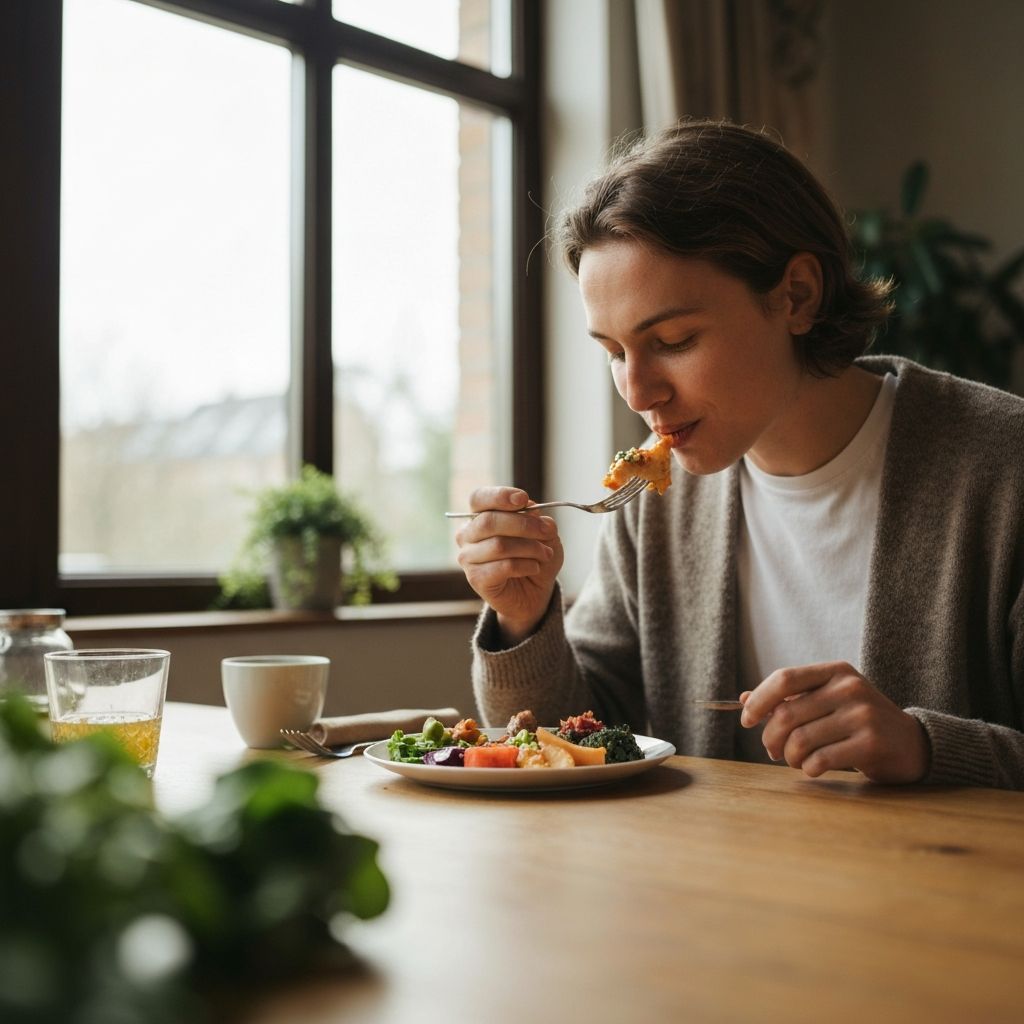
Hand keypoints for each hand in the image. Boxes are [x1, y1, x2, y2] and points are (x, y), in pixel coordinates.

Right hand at [454, 487, 563, 642]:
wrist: (533, 592)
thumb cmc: (533, 556)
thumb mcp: (543, 533)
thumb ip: (537, 518)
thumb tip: (531, 509)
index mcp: (480, 516)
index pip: (479, 498)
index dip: (499, 496)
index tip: (522, 499)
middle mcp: (467, 534)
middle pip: (489, 521)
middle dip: (523, 525)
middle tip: (547, 532)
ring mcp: (468, 557)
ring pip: (499, 545)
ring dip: (530, 548)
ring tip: (546, 554)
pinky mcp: (476, 578)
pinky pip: (503, 566)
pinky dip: (525, 565)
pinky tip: (535, 567)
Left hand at [739, 662, 929, 783]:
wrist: (912, 744)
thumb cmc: (859, 721)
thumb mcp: (828, 699)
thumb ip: (790, 698)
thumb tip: (743, 699)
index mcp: (835, 672)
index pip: (784, 678)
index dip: (759, 700)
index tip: (747, 720)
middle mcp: (849, 688)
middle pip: (786, 713)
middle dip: (770, 737)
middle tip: (772, 751)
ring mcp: (862, 715)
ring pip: (800, 740)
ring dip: (789, 757)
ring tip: (795, 760)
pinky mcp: (871, 744)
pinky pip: (820, 760)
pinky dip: (809, 768)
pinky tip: (814, 768)